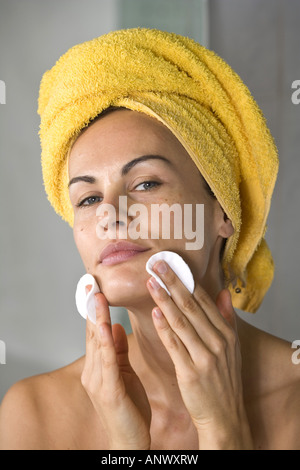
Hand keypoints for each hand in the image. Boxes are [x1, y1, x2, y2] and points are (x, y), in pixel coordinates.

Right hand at [81, 287, 150, 449]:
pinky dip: (105, 344)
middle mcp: (93, 372)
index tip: (95, 288)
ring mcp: (98, 382)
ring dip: (96, 320)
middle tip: (91, 285)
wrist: (131, 441)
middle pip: (92, 334)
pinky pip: (108, 364)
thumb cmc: (129, 408)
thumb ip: (117, 349)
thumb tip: (113, 325)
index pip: (96, 332)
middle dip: (92, 308)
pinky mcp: (108, 392)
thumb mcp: (124, 372)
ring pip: (97, 345)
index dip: (95, 309)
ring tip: (97, 298)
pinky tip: (106, 327)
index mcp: (98, 367)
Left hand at [147, 261, 252, 449]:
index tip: (171, 264)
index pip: (204, 300)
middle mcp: (218, 341)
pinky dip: (165, 327)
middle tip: (157, 264)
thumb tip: (224, 292)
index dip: (186, 280)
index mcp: (226, 333)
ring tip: (151, 282)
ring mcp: (205, 357)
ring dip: (164, 299)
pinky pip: (175, 345)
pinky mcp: (191, 372)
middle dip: (173, 282)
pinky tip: (154, 312)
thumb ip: (226, 318)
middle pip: (192, 305)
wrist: (224, 415)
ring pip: (182, 321)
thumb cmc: (224, 379)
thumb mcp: (232, 347)